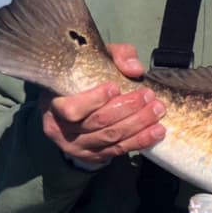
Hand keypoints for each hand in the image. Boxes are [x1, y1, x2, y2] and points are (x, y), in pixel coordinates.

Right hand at [40, 44, 166, 165]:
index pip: (72, 109)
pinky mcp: (93, 156)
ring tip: (157, 111)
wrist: (72, 104)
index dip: (95, 99)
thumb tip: (134, 69)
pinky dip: (141, 141)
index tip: (115, 87)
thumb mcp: (96, 60)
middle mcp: (61, 130)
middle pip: (99, 122)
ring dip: (139, 125)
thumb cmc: (85, 78)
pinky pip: (119, 150)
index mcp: (53, 105)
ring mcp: (77, 147)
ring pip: (112, 138)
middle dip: (128, 109)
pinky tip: (157, 131)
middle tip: (149, 96)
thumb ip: (117, 56)